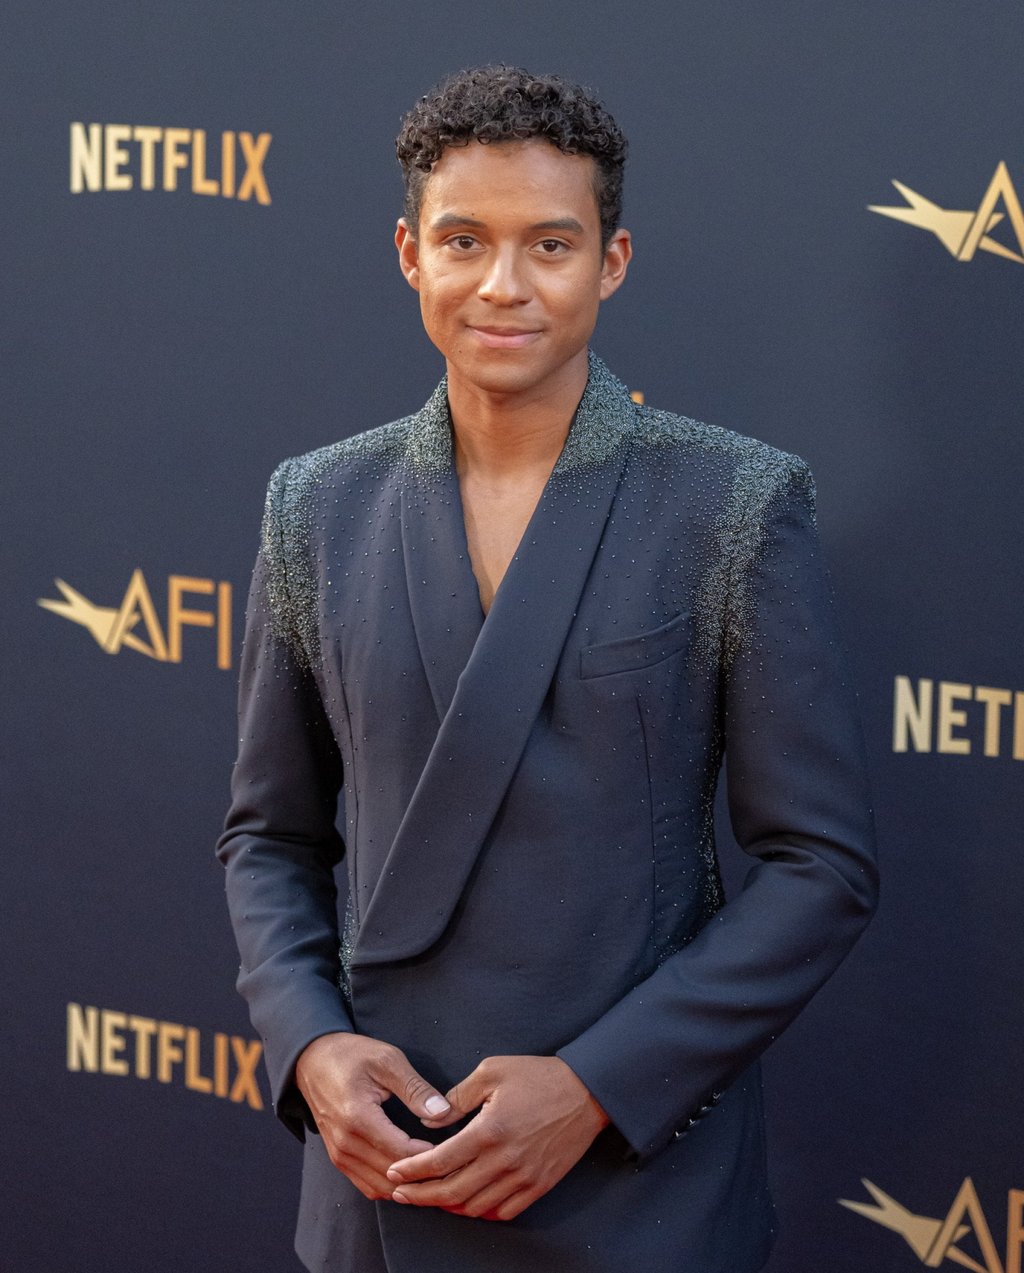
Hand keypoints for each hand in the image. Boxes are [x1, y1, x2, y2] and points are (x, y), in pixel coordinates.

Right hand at [295, 1032, 450, 1200]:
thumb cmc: (351, 1055)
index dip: (432, 1156)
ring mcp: (339, 1155)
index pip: (402, 1153)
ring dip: (409, 1185)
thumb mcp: (387, 1060)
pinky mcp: (338, 1159)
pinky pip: (368, 1186)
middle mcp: (345, 1144)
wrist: (312, 1060)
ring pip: (381, 1188)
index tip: (455, 1148)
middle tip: (452, 1164)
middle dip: (424, 1175)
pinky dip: (392, 1186)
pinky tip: (412, 1174)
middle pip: (393, 1176)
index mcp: (358, 1118)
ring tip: (436, 1171)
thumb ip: (415, 1089)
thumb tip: (443, 1113)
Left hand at [385, 1055, 608, 1220]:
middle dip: (421, 1196)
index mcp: (489, 1131)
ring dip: (449, 1206)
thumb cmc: (538, 1076)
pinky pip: (505, 1211)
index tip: (394, 1173)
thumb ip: (457, 1097)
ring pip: (476, 1206)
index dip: (412, 1171)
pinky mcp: (540, 1185)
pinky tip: (469, 1202)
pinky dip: (482, 1211)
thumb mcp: (492, 1071)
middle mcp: (504, 1161)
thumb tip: (432, 1122)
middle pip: (452, 1192)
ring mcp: (524, 1177)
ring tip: (430, 1198)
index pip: (440, 1161)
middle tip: (400, 1193)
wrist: (587, 1091)